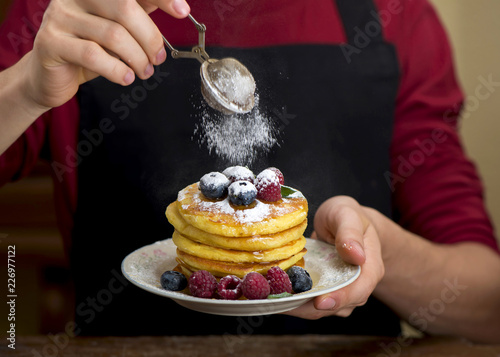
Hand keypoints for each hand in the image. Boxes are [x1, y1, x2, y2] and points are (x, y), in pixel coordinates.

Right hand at [25, 0, 189, 108]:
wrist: (52, 75)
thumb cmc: (91, 49)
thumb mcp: (119, 27)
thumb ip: (141, 13)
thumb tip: (179, 7)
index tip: (182, 11)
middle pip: (125, 9)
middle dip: (150, 38)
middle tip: (157, 58)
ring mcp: (60, 16)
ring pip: (112, 35)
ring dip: (137, 58)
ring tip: (144, 71)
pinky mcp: (51, 41)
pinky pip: (92, 54)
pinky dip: (117, 69)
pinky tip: (126, 77)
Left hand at [285, 196, 384, 318]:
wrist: (342, 221)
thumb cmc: (346, 215)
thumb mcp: (348, 214)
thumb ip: (350, 232)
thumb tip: (356, 255)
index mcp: (370, 269)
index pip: (359, 290)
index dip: (340, 298)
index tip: (320, 302)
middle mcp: (357, 285)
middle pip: (336, 305)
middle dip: (310, 307)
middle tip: (283, 302)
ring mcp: (340, 291)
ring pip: (320, 308)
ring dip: (298, 306)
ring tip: (275, 299)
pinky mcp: (323, 290)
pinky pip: (309, 301)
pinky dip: (294, 300)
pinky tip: (275, 293)